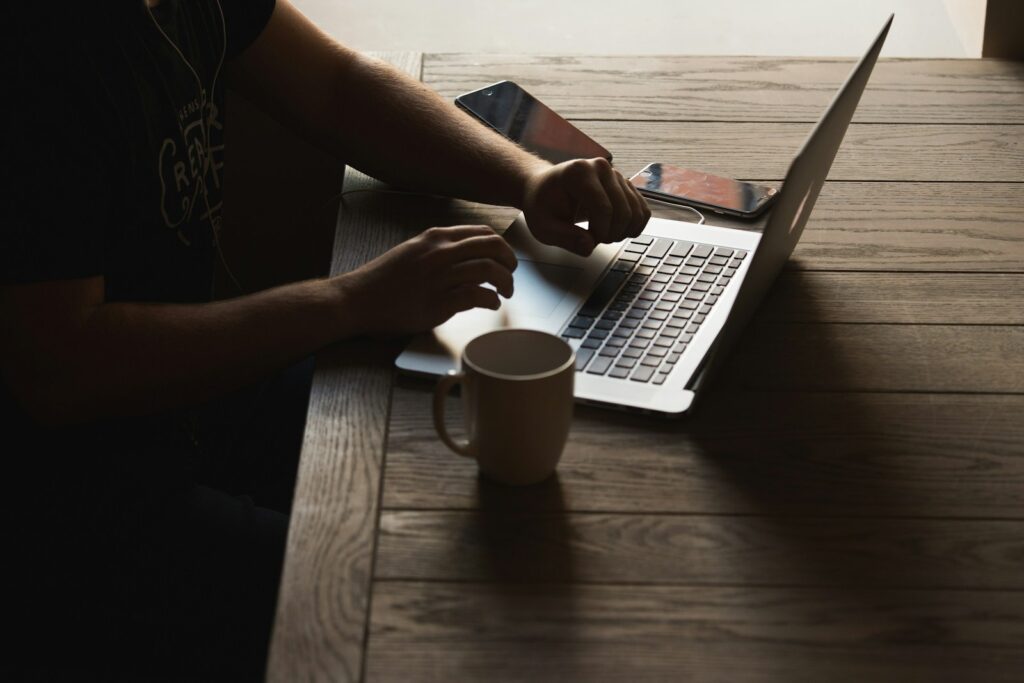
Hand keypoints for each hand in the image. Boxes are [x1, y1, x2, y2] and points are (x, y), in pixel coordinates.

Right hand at [338, 225, 516, 336]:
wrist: (358, 299)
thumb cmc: (384, 280)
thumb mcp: (412, 252)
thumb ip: (438, 250)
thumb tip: (465, 255)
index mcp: (435, 237)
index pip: (481, 233)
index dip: (500, 246)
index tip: (504, 258)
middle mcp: (441, 252)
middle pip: (493, 247)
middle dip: (510, 260)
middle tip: (512, 274)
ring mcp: (441, 276)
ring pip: (490, 269)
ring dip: (505, 282)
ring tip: (505, 293)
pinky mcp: (440, 301)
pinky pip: (478, 295)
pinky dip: (491, 300)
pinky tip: (491, 305)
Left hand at [520, 158, 650, 255]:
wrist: (546, 189)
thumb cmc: (543, 205)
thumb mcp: (544, 227)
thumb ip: (565, 238)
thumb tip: (589, 246)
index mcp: (579, 173)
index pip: (603, 208)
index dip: (600, 232)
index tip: (589, 241)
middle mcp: (601, 167)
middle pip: (623, 210)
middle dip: (612, 234)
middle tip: (595, 240)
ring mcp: (616, 174)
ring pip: (636, 211)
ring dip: (623, 232)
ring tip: (604, 235)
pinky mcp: (625, 185)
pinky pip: (642, 209)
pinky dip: (634, 226)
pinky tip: (618, 231)